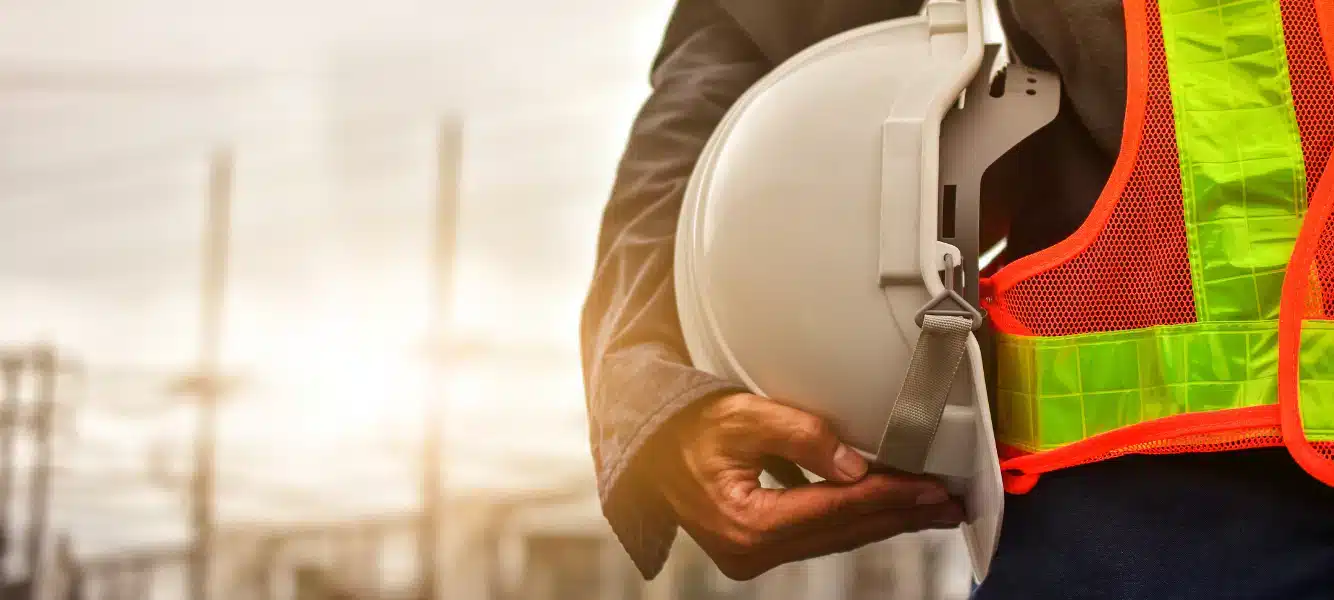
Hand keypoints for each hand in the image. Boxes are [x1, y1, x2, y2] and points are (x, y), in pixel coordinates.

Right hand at [657, 392, 964, 579]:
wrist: (647, 447)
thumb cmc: (688, 427)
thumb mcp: (743, 415)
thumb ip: (801, 435)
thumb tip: (854, 465)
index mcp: (747, 522)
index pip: (836, 509)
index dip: (890, 497)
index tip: (931, 488)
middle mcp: (750, 550)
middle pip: (843, 532)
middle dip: (900, 515)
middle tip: (948, 503)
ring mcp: (752, 555)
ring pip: (835, 539)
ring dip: (885, 521)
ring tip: (930, 509)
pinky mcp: (756, 548)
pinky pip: (819, 536)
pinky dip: (855, 521)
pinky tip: (884, 511)